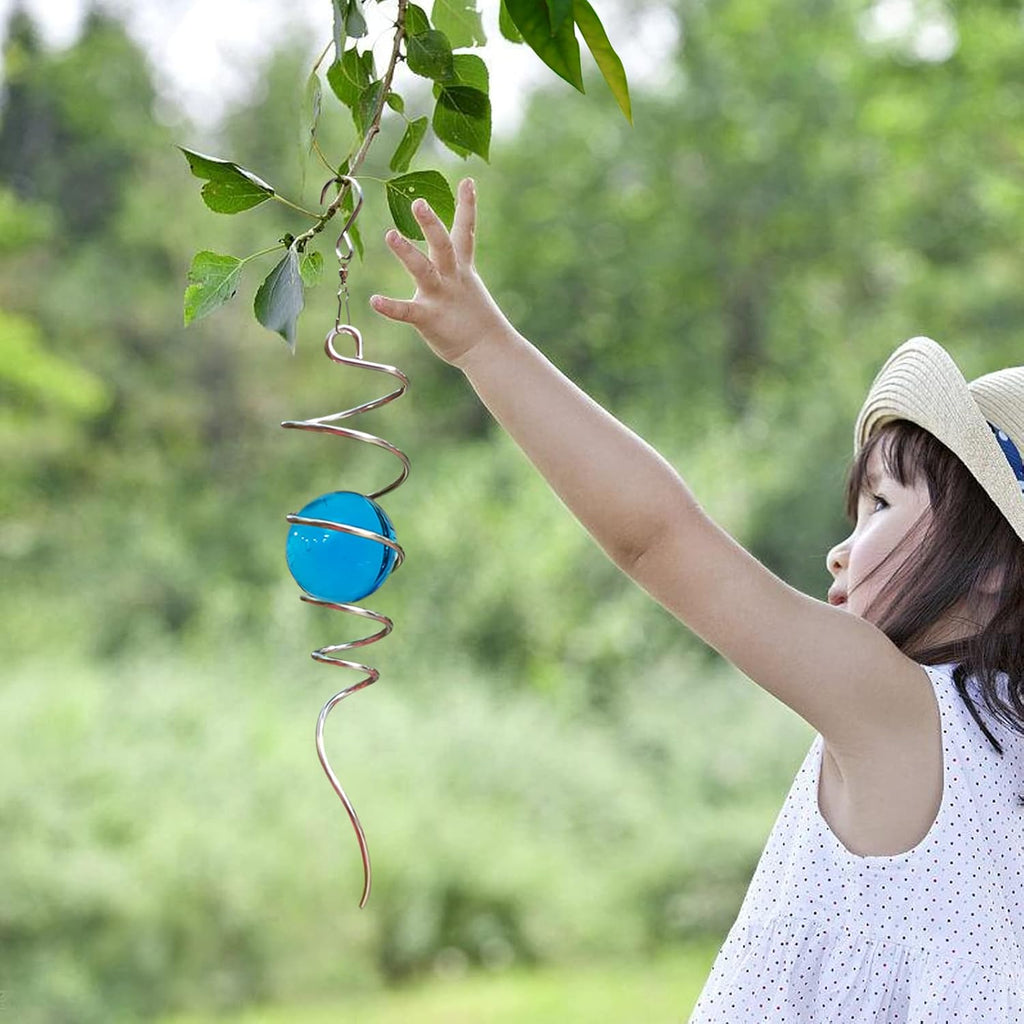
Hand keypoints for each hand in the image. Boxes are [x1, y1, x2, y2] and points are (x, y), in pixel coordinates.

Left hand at [370, 178, 516, 367]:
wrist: (488, 349)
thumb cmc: (473, 317)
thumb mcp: (466, 284)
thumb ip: (453, 266)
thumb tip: (446, 252)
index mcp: (462, 268)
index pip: (466, 231)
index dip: (467, 206)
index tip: (468, 181)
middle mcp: (452, 277)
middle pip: (443, 245)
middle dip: (431, 224)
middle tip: (418, 202)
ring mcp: (441, 297)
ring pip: (424, 270)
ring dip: (408, 253)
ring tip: (391, 235)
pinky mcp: (430, 318)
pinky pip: (407, 311)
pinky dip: (391, 306)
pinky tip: (375, 301)